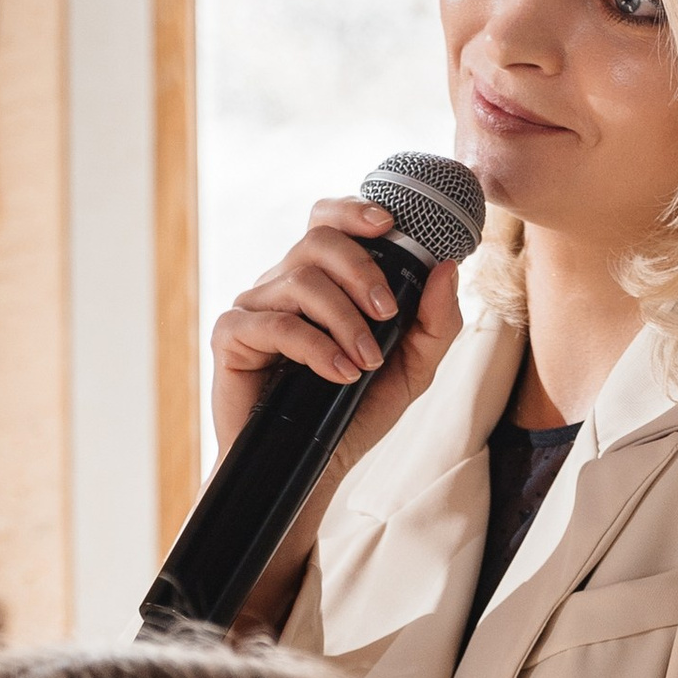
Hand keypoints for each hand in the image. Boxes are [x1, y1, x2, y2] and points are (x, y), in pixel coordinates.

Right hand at [210, 196, 462, 459]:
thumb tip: (445, 267)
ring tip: (365, 362)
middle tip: (387, 314)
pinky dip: (315, 347)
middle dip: (362, 270)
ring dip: (344, 320)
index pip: (329, 221)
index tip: (388, 225)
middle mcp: (285, 284)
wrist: (313, 467)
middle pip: (318, 239)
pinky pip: (275, 324)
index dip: (353, 211)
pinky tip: (338, 375)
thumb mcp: (413, 369)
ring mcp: (256, 307)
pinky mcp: (231, 336)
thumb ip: (435, 321)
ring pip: (301, 280)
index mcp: (323, 279)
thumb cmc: (355, 413)